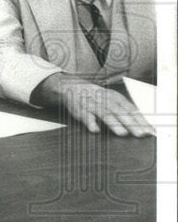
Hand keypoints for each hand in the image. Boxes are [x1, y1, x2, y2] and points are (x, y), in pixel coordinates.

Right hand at [32, 74, 153, 136]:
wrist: (71, 87)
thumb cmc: (95, 96)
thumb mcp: (111, 99)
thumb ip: (124, 110)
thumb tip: (142, 124)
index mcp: (115, 97)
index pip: (131, 109)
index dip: (141, 120)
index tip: (150, 131)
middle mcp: (105, 100)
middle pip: (120, 112)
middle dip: (131, 123)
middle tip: (140, 134)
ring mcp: (92, 104)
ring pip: (104, 114)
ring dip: (113, 123)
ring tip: (122, 133)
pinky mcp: (80, 109)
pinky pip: (85, 116)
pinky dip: (90, 122)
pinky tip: (95, 130)